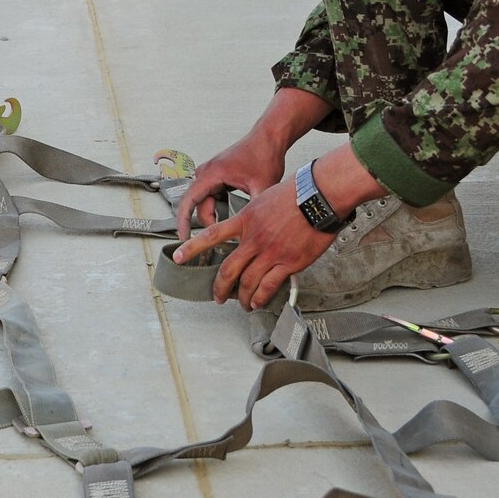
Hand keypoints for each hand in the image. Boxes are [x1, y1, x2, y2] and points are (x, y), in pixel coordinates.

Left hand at [172, 181, 337, 309]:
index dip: (192, 248)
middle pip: (228, 269)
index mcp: (246, 220)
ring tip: (243, 304)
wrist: (320, 196)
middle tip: (218, 297)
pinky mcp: (288, 262)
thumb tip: (251, 226)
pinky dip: (260, 297)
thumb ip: (254, 215)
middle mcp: (254, 238)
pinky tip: (258, 301)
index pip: (211, 235)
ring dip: (242, 298)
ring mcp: (270, 252)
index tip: (179, 257)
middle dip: (220, 288)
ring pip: (247, 282)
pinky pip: (269, 286)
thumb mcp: (265, 197)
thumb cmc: (298, 192)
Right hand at [177, 130, 287, 239]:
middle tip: (212, 241)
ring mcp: (210, 173)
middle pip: (196, 204)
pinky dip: (214, 208)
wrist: (268, 138)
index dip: (183, 222)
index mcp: (213, 173)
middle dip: (204, 223)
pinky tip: (224, 218)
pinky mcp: (216, 176)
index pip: (188, 201)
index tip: (184, 238)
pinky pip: (209, 196)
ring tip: (222, 232)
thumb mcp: (263, 186)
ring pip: (203, 201)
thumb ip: (256, 210)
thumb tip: (254, 230)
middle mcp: (207, 172)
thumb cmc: (264, 154)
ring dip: (210, 216)